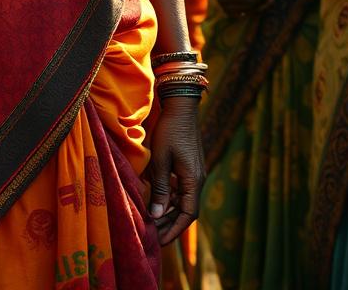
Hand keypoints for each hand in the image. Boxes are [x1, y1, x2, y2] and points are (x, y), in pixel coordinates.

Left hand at [148, 97, 203, 245]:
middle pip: (185, 209)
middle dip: (169, 223)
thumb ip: (159, 188)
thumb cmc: (170, 131)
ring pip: (182, 198)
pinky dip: (168, 194)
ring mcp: (193, 171)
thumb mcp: (161, 160)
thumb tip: (156, 215)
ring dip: (167, 209)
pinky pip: (179, 186)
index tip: (160, 241)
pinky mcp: (188, 164)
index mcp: (193, 181)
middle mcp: (196, 179)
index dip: (174, 230)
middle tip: (152, 234)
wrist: (180, 106)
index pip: (187, 215)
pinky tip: (154, 195)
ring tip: (151, 219)